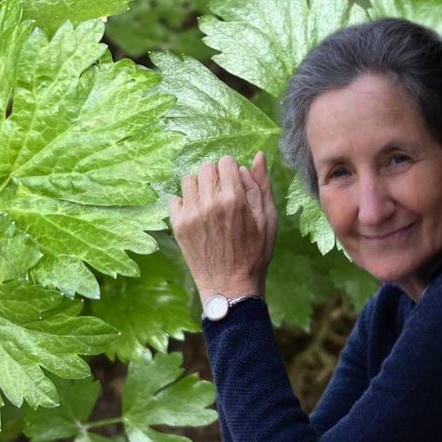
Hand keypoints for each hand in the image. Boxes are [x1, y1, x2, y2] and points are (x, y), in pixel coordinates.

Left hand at [168, 153, 277, 304]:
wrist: (230, 286)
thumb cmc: (254, 253)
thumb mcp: (268, 219)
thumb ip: (261, 186)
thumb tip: (259, 156)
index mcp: (234, 199)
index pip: (226, 162)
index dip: (232, 171)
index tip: (234, 185)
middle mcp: (209, 202)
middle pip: (206, 167)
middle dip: (216, 176)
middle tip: (222, 195)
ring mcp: (191, 214)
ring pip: (189, 180)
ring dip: (199, 187)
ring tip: (208, 203)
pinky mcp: (178, 225)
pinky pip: (174, 198)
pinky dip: (184, 202)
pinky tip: (196, 215)